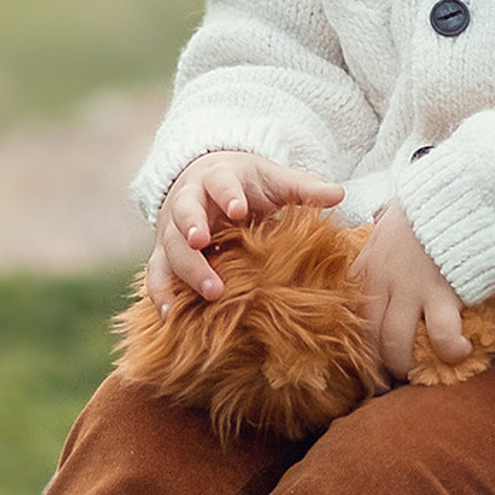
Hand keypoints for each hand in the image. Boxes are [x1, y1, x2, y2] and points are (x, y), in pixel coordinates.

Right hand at [146, 152, 346, 312]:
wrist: (205, 182)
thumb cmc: (247, 184)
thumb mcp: (273, 179)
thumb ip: (303, 188)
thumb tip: (339, 193)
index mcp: (217, 178)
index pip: (220, 183)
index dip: (227, 195)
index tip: (239, 209)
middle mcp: (188, 201)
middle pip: (184, 214)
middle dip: (192, 230)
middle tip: (203, 246)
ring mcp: (172, 229)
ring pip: (169, 247)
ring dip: (184, 269)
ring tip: (208, 292)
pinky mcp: (164, 254)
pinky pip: (156, 273)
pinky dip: (160, 293)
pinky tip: (169, 315)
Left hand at [356, 200, 469, 380]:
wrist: (461, 190)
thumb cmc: (430, 207)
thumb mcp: (392, 221)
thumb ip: (381, 236)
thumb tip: (379, 230)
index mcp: (366, 265)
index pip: (349, 315)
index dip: (355, 344)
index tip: (363, 362)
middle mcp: (381, 280)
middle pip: (368, 338)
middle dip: (377, 368)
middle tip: (389, 383)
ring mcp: (410, 287)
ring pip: (395, 344)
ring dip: (405, 367)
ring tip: (419, 376)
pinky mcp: (442, 291)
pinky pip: (440, 334)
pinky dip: (450, 349)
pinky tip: (460, 352)